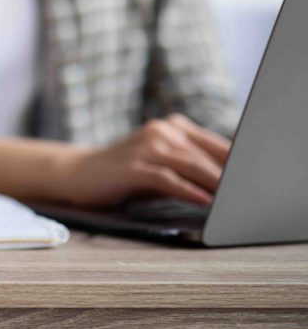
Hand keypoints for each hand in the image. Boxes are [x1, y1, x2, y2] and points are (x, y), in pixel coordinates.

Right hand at [56, 114, 230, 206]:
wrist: (77, 174)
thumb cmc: (125, 175)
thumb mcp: (162, 167)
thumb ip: (191, 169)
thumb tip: (229, 186)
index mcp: (172, 128)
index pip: (216, 146)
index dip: (236, 165)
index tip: (251, 184)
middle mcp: (161, 131)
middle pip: (205, 155)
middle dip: (229, 177)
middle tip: (246, 196)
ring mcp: (145, 146)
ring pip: (189, 164)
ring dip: (214, 184)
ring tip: (232, 201)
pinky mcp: (132, 166)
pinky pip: (166, 178)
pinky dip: (187, 190)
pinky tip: (203, 200)